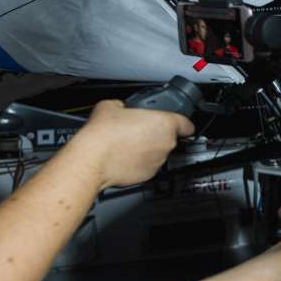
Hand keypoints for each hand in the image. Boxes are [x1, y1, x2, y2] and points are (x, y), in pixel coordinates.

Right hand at [68, 100, 194, 188]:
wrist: (92, 160)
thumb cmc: (104, 134)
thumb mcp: (111, 106)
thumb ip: (124, 105)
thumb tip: (121, 107)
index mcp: (165, 124)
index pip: (187, 124)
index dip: (181, 122)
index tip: (175, 122)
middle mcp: (166, 144)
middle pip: (169, 137)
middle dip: (156, 134)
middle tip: (137, 130)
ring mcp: (159, 161)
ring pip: (158, 152)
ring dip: (147, 148)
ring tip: (127, 143)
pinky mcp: (148, 175)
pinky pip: (148, 165)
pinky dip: (139, 162)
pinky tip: (124, 156)